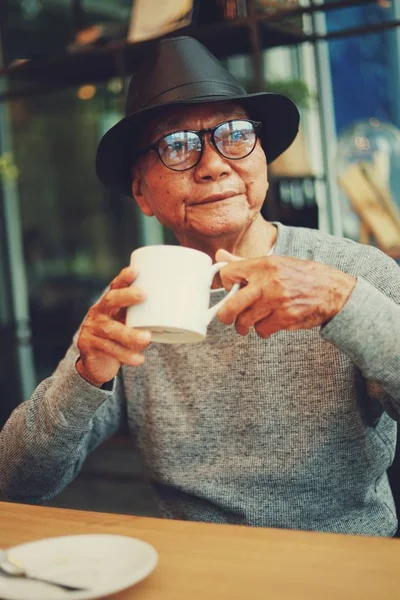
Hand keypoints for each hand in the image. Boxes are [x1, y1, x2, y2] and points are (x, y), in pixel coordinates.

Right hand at [76, 266, 150, 386]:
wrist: (97, 364)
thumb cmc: (120, 339)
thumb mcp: (129, 326)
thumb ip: (145, 320)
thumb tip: (179, 314)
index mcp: (109, 304)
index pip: (115, 287)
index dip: (124, 278)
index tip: (135, 271)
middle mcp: (98, 313)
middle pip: (110, 300)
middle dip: (126, 296)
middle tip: (144, 295)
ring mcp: (92, 329)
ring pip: (111, 330)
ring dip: (130, 334)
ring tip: (147, 338)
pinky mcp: (90, 346)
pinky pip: (108, 349)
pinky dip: (126, 355)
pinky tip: (139, 359)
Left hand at [215, 249, 355, 337]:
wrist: (332, 290)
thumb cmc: (301, 275)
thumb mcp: (274, 262)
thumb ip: (244, 263)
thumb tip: (219, 257)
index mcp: (263, 265)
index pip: (228, 274)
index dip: (224, 284)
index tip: (228, 290)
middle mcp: (267, 282)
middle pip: (231, 306)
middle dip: (225, 316)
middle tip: (227, 318)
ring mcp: (276, 302)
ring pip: (245, 321)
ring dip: (246, 325)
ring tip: (251, 322)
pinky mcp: (285, 318)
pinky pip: (262, 330)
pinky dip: (263, 330)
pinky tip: (269, 323)